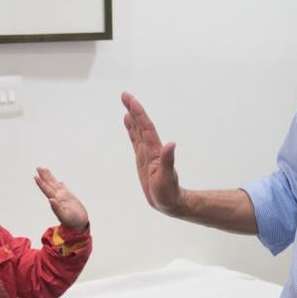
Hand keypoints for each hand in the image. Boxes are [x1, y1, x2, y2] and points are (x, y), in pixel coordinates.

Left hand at [34, 167, 88, 231]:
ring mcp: (64, 197)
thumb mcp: (64, 216)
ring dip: (50, 177)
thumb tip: (50, 200)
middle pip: (50, 184)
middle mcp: (58, 197)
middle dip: (44, 176)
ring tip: (45, 170)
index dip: (41, 183)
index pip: (47, 190)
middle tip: (38, 167)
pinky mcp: (70, 198)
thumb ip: (57, 208)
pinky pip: (64, 189)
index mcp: (56, 200)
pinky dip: (60, 185)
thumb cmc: (72, 222)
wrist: (79, 225)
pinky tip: (58, 182)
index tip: (36, 176)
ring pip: (55, 185)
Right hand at [122, 92, 184, 216]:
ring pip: (137, 130)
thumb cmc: (168, 194)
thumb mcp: (167, 179)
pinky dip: (131, 129)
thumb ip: (168, 161)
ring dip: (132, 116)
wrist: (170, 202)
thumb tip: (171, 144)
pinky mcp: (142, 159)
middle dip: (134, 109)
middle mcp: (151, 149)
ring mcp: (146, 153)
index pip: (146, 129)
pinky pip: (135, 140)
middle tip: (125, 95)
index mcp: (155, 152)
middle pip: (141, 125)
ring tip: (126, 103)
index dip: (139, 114)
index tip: (132, 101)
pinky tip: (127, 121)